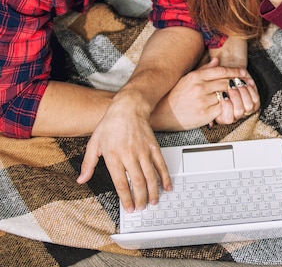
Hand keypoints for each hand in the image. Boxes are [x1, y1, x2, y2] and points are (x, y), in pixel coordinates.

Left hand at [76, 92, 169, 212]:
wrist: (128, 108)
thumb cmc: (110, 125)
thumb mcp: (94, 144)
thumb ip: (87, 164)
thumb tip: (81, 179)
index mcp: (113, 156)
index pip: (121, 182)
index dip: (126, 198)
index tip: (129, 208)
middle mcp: (129, 155)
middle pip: (138, 182)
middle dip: (140, 199)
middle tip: (141, 208)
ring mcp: (143, 151)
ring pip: (151, 176)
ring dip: (153, 192)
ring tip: (153, 202)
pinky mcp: (153, 147)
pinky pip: (161, 165)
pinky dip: (165, 177)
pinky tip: (166, 186)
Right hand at [153, 57, 257, 128]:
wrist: (161, 114)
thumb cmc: (174, 96)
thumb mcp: (187, 79)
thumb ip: (203, 70)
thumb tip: (217, 60)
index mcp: (195, 77)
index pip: (221, 71)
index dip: (235, 71)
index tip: (243, 72)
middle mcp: (199, 87)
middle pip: (226, 82)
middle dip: (238, 83)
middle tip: (245, 83)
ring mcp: (202, 101)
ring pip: (226, 95)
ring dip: (233, 95)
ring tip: (238, 95)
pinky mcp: (205, 114)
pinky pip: (222, 108)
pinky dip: (227, 107)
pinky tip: (229, 105)